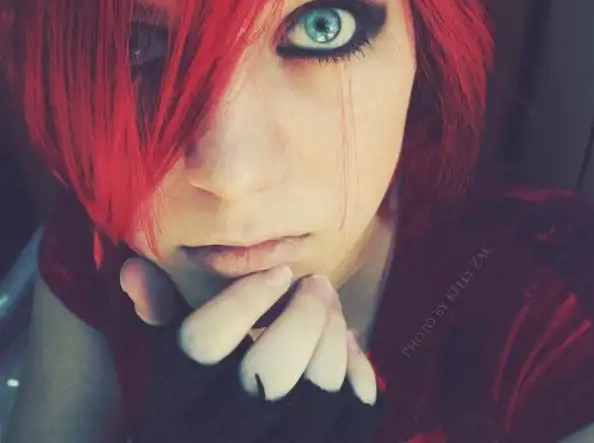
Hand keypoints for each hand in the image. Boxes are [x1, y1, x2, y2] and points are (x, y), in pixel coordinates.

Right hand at [121, 258, 385, 442]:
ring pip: (320, 389)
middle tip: (315, 283)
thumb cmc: (199, 399)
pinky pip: (355, 410)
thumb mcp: (172, 361)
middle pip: (270, 370)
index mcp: (175, 402)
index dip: (245, 299)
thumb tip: (133, 269)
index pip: (202, 343)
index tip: (278, 273)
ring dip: (334, 334)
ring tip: (331, 306)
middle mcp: (220, 435)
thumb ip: (159, 313)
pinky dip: (358, 368)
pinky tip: (346, 345)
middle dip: (303, 314)